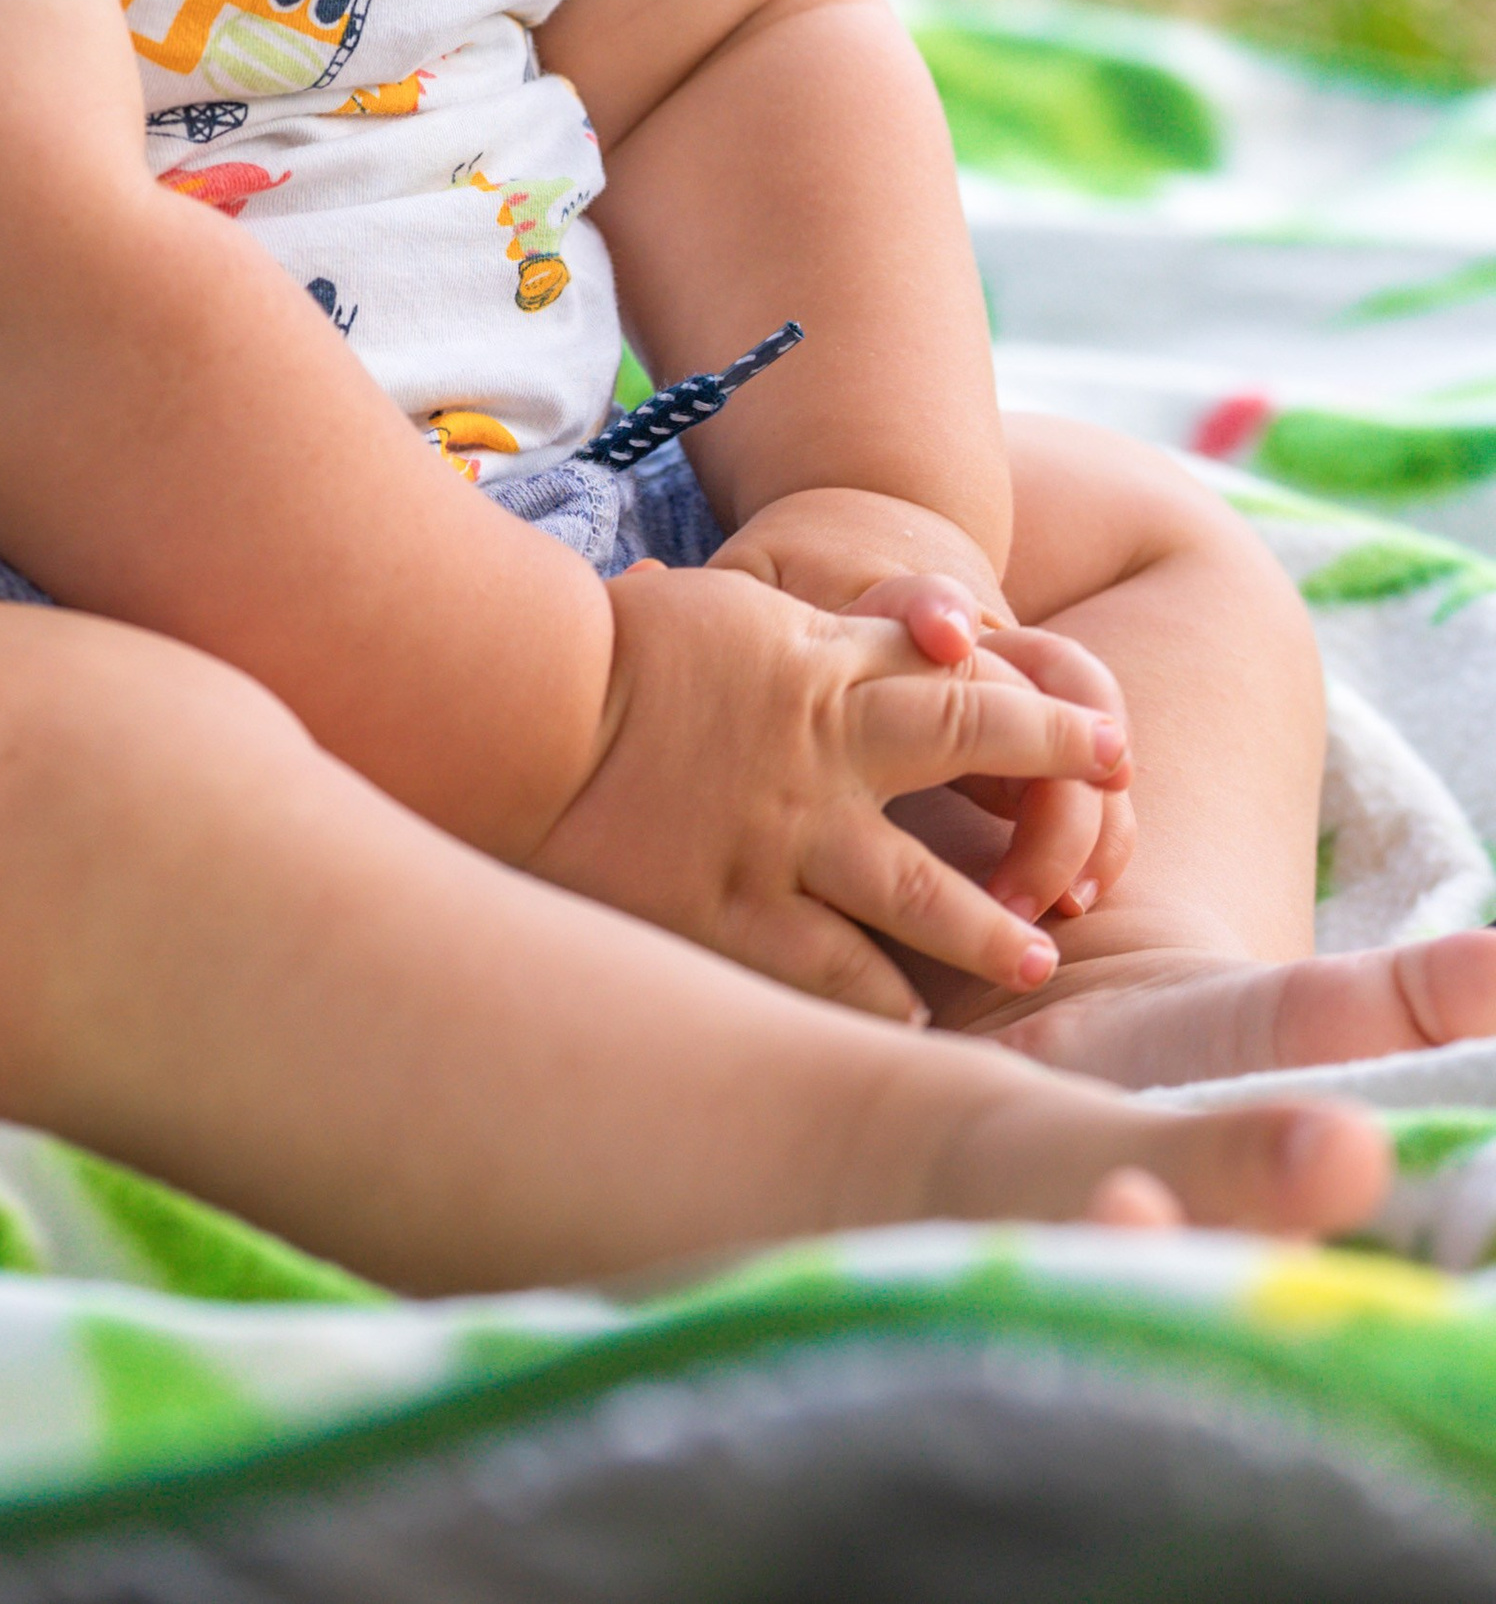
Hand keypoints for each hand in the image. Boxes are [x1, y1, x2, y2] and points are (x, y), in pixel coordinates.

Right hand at [528, 556, 1130, 1022]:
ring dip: (985, 931)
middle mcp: (828, 752)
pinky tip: (908, 1025)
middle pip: (970, 765)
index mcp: (829, 668)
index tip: (1112, 747)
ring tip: (1033, 958)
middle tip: (1098, 856)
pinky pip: (829, 971)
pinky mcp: (735, 913)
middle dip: (1054, 802)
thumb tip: (911, 635)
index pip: (971, 689)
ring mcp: (786, 838)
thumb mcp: (741, 613)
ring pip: (920, 894)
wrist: (527, 707)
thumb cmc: (621, 645)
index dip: (1050, 723)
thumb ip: (822, 639)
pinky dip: (876, 998)